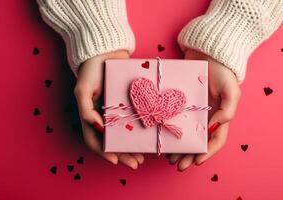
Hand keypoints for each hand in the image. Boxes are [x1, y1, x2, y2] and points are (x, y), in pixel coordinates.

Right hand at [74, 50, 144, 169]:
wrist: (105, 50)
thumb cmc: (89, 70)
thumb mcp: (82, 90)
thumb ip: (86, 110)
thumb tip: (98, 128)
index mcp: (90, 116)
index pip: (95, 140)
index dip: (104, 152)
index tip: (117, 160)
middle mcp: (103, 116)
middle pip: (112, 142)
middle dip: (123, 154)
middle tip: (137, 162)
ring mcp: (115, 110)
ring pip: (124, 134)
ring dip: (132, 146)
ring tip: (144, 155)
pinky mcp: (126, 102)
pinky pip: (133, 119)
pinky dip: (138, 130)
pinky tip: (147, 136)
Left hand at [167, 49, 240, 170]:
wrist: (206, 51)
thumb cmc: (222, 71)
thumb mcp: (231, 90)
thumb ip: (228, 109)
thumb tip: (215, 125)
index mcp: (219, 116)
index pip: (215, 140)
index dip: (207, 153)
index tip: (196, 162)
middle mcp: (205, 116)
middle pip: (197, 141)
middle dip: (188, 155)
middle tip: (177, 164)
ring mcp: (192, 110)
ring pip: (185, 134)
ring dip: (178, 147)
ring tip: (169, 157)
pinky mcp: (179, 102)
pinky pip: (174, 119)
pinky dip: (170, 130)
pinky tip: (163, 138)